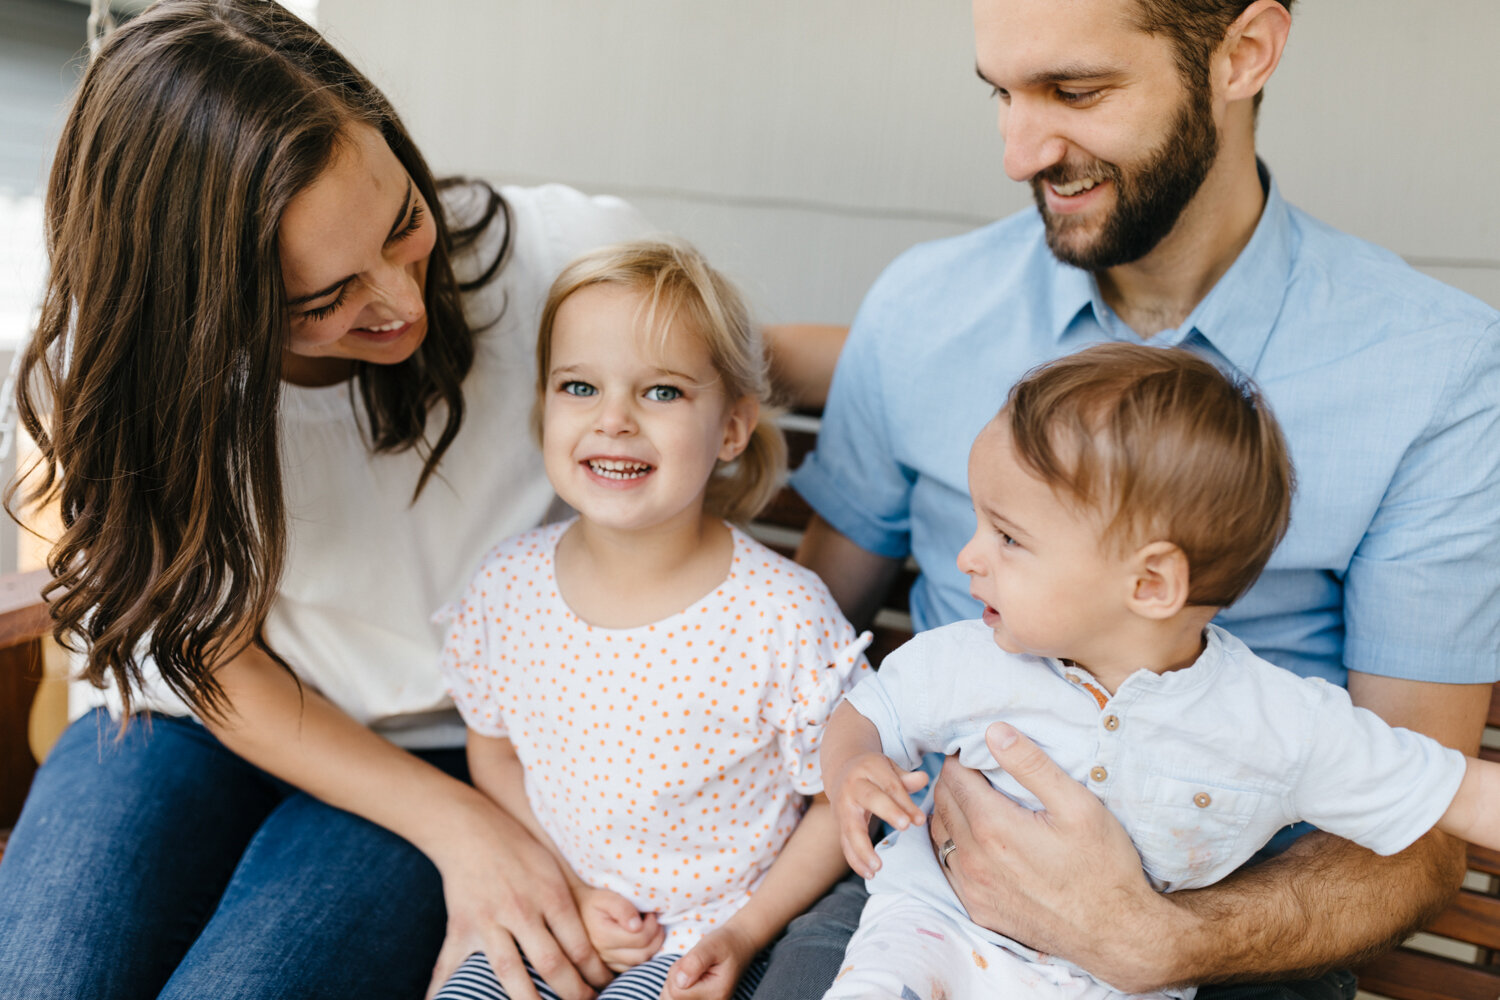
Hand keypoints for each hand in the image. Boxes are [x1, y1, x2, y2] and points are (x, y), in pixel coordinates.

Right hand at [425, 797, 611, 999]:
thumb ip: (586, 901)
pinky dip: (446, 988)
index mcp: (550, 896)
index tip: (603, 987)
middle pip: (551, 963)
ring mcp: (489, 921)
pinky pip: (453, 965)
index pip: (579, 945)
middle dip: (571, 992)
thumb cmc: (521, 850)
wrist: (471, 829)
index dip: (595, 973)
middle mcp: (521, 910)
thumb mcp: (559, 870)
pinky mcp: (461, 927)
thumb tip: (635, 925)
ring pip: (510, 971)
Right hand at [576, 885, 664, 972]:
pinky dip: (642, 955)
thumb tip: (638, 926)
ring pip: (638, 963)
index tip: (651, 912)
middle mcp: (603, 954)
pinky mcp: (607, 967)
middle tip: (655, 921)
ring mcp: (605, 963)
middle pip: (642, 954)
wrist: (573, 911)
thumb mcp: (607, 897)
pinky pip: (631, 967)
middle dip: (656, 937)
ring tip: (649, 929)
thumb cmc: (592, 901)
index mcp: (603, 936)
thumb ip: (623, 908)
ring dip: (652, 947)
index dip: (652, 925)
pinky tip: (641, 941)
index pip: (641, 938)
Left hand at [662, 925, 755, 999]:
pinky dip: (677, 985)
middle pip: (672, 997)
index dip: (676, 974)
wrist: (739, 944)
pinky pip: (677, 997)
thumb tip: (679, 981)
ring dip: (675, 981)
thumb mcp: (711, 945)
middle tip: (690, 963)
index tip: (689, 961)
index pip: (677, 993)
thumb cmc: (726, 943)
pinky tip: (690, 976)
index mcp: (715, 993)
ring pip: (671, 997)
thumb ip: (695, 962)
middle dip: (674, 978)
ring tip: (692, 968)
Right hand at [828, 750, 928, 878]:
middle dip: (887, 812)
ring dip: (863, 849)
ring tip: (878, 867)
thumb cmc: (872, 772)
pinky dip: (855, 861)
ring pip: (851, 828)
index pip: (890, 786)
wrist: (840, 770)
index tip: (919, 819)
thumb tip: (924, 779)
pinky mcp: (839, 824)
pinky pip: (845, 844)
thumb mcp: (888, 768)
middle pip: (870, 799)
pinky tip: (869, 874)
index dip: (905, 802)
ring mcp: (843, 807)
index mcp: (869, 768)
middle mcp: (853, 786)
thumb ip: (906, 778)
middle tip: (905, 827)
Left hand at [927, 722, 1178, 990]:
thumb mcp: (1078, 805)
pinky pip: (949, 867)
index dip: (962, 758)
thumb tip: (994, 732)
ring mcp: (973, 888)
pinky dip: (954, 846)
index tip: (977, 752)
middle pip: (943, 803)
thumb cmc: (1104, 865)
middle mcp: (973, 859)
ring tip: (975, 801)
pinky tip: (978, 840)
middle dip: (953, 781)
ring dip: (950, 813)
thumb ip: (1032, 765)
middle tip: (975, 772)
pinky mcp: (978, 909)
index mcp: (993, 827)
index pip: (953, 777)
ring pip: (940, 835)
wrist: (1115, 933)